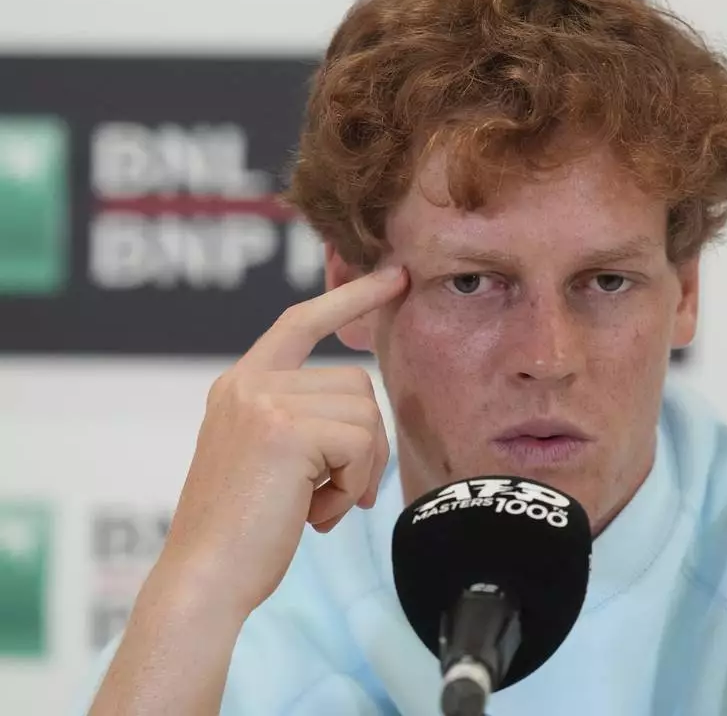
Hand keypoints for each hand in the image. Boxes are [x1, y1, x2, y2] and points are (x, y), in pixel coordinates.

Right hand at [153, 265, 407, 620]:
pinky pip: (362, 444)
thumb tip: (367, 408)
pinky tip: (316, 515)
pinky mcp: (286, 430)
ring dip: (357, 471)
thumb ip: (301, 421)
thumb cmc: (243, 533)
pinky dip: (353, 487)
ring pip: (367, 415)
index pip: (301, 321)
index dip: (350, 297)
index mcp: (240, 386)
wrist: (205, 579)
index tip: (393, 276)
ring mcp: (264, 402)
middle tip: (334, 494)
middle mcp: (248, 383)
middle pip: (358, 384)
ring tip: (315, 505)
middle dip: (364, 445)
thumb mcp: (266, 460)